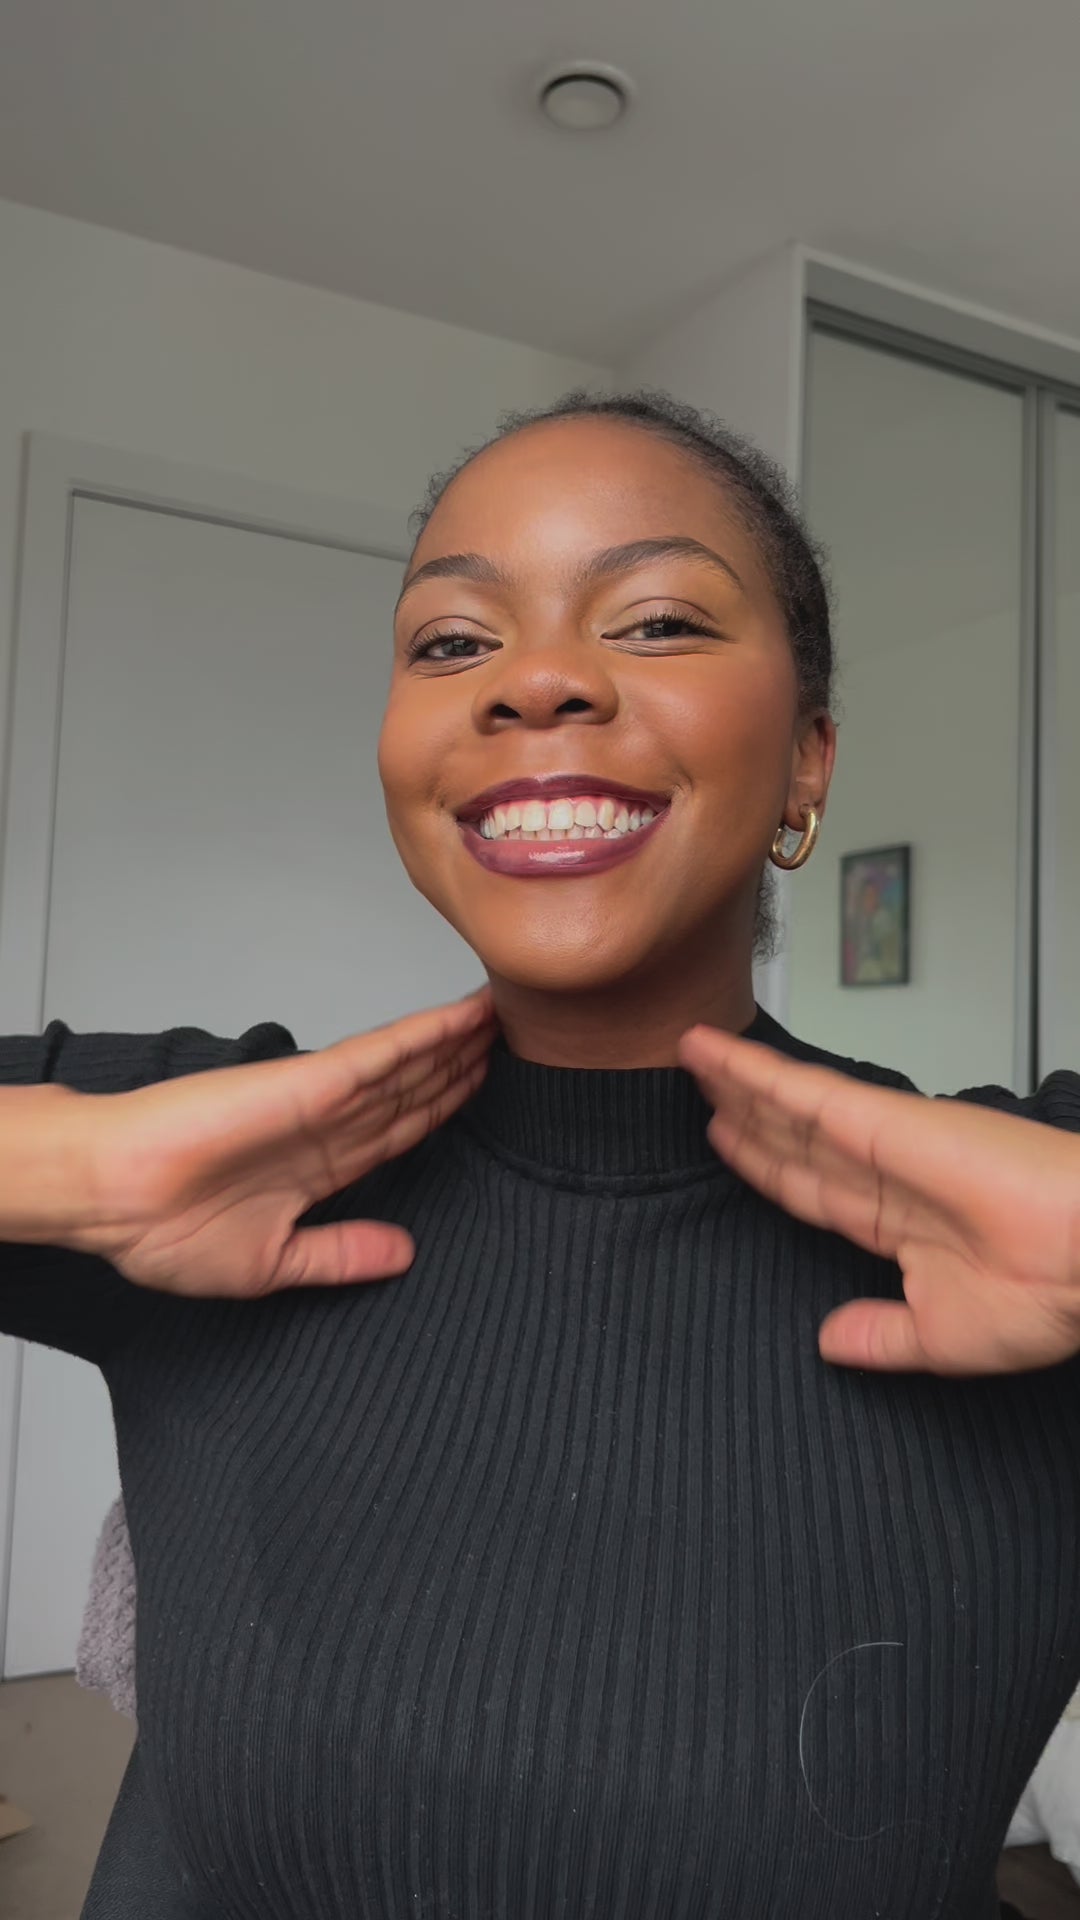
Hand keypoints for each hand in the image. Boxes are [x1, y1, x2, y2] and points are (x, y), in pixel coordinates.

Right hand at [73, 988, 495, 1297]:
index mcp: (319, 1167)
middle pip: (414, 1090)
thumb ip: (342, 1255)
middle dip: (462, 1066)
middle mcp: (327, 1127)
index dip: (445, 1108)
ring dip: (457, 1040)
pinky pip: (381, 1055)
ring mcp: (321, 1100)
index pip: (400, 1131)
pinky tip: (463, 1020)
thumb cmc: (163, 1233)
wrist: (115, 1202)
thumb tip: (403, 1257)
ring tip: (501, 1015)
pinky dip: (425, 1035)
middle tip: (514, 1038)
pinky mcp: (309, 1082)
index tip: (484, 1088)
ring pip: (408, 1064)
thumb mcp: (273, 1263)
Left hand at [678, 1025, 1079, 1374]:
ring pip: (789, 1106)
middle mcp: (887, 1174)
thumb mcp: (941, 1338)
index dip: (766, 1164)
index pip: (812, 1188)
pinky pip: (804, 1094)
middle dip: (742, 1113)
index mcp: (902, 1224)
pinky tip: (715, 1056)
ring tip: (690, 1053)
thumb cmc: (1050, 1294)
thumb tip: (830, 1343)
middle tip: (694, 1085)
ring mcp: (885, 1141)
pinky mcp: (886, 1120)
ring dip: (735, 1079)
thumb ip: (880, 1336)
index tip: (726, 1140)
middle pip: (792, 1138)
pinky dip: (754, 1071)